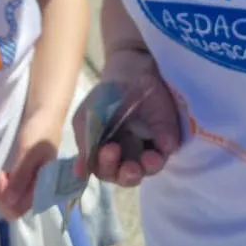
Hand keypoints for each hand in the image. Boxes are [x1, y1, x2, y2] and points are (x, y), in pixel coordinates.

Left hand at [0, 109, 62, 219]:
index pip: (19, 210)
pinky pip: (11, 191)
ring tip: (1, 173)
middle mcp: (36, 190)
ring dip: (0, 192)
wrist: (44, 114)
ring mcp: (30, 184)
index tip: (2, 177)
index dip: (5, 199)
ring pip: (10, 202)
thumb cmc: (40, 132)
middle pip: (13, 209)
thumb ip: (21, 176)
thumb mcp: (29, 152)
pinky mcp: (25, 177)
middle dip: (1, 197)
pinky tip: (3, 173)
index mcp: (43, 188)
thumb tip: (9, 202)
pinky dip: (3, 186)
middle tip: (0, 175)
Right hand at [74, 48, 180, 187]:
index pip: (104, 170)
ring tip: (148, 159)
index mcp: (105, 152)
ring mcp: (147, 147)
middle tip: (129, 167)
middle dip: (127, 175)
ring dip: (147, 168)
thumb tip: (79, 172)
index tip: (108, 150)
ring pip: (147, 169)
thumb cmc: (106, 95)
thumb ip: (86, 143)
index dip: (105, 167)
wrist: (130, 69)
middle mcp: (127, 154)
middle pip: (125, 176)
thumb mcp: (89, 117)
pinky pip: (165, 152)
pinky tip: (159, 149)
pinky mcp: (166, 138)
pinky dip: (162, 153)